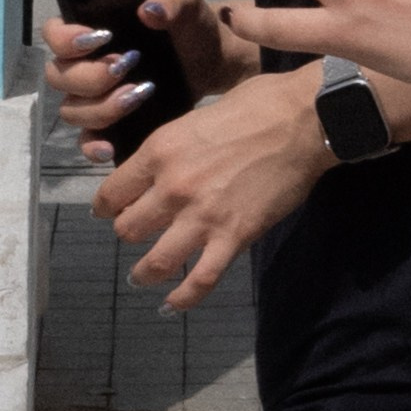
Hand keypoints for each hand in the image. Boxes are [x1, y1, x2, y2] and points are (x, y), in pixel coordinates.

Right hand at [40, 0, 242, 150]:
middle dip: (91, 76)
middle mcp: (85, 65)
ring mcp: (95, 98)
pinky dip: (93, 146)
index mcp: (91, 30)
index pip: (53, 33)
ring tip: (141, 94)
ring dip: (101, 107)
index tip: (103, 38)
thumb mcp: (186, 2)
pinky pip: (86, 140)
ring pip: (71, 110)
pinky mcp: (111, 125)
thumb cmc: (190, 25)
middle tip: (128, 66)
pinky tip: (111, 148)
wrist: (214, 60)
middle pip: (59, 77)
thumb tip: (148, 10)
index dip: (65, 39)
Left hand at [89, 68, 328, 309]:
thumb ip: (174, 148)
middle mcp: (172, 187)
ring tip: (141, 276)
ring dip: (144, 273)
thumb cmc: (257, 105)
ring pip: (156, 261)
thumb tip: (166, 165)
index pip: (111, 193)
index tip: (110, 211)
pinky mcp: (234, 236)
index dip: (106, 207)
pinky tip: (172, 305)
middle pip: (128, 229)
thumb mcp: (197, 117)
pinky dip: (183, 298)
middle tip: (138, 234)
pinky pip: (200, 280)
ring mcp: (202, 216)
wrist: (305, 120)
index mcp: (160, 151)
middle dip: (129, 234)